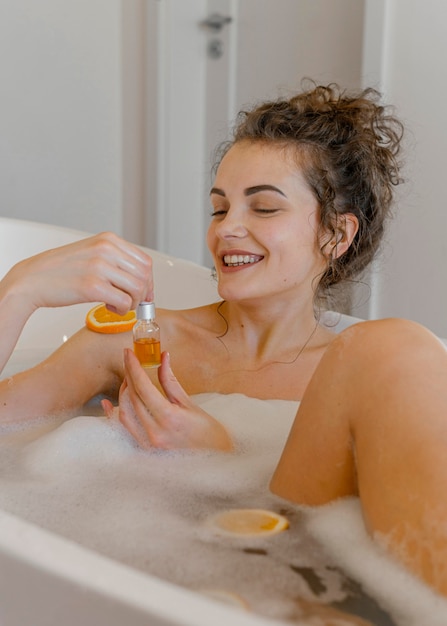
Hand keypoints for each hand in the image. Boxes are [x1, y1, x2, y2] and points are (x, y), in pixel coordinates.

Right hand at [2, 232, 152, 314]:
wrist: (31, 280)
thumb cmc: (59, 270)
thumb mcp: (90, 252)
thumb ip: (114, 259)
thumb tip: (140, 277)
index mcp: (108, 239)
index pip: (145, 261)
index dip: (148, 281)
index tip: (143, 292)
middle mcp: (106, 249)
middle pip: (145, 276)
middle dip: (142, 293)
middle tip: (130, 302)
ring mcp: (100, 267)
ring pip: (138, 289)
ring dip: (132, 302)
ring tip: (116, 304)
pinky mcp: (93, 286)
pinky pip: (124, 302)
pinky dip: (121, 310)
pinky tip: (108, 307)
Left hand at [105, 349, 232, 450]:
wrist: (215, 464)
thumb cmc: (209, 435)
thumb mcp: (192, 405)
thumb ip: (171, 382)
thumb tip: (163, 358)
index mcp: (169, 419)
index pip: (143, 387)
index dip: (133, 367)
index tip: (128, 353)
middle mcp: (154, 433)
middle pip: (132, 398)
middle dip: (129, 377)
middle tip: (130, 362)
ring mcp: (148, 444)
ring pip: (124, 413)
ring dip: (124, 393)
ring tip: (129, 380)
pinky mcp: (145, 450)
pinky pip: (125, 429)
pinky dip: (116, 415)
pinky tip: (108, 404)